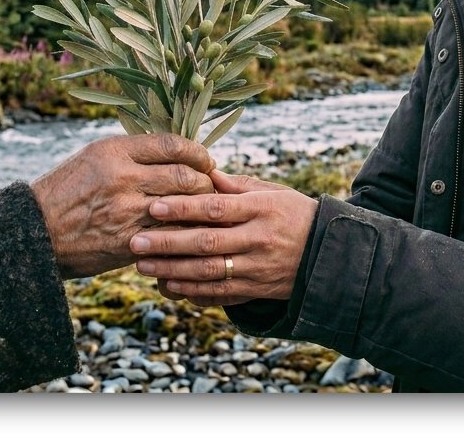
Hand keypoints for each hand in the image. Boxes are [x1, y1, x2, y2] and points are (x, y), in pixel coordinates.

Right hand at [32, 133, 213, 278]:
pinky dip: (184, 236)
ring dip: (199, 213)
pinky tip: (188, 235)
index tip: (205, 161)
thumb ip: (131, 154)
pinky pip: (170, 237)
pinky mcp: (128, 243)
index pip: (173, 145)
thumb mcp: (92, 158)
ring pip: (183, 209)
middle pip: (186, 177)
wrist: (34, 232)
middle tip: (208, 188)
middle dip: (205, 184)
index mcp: (114, 151)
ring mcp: (126, 212)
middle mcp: (122, 178)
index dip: (197, 154)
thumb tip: (174, 154)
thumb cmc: (65, 192)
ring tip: (202, 213)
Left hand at [130, 170, 316, 304]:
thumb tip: (202, 170)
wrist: (328, 255)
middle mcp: (258, 240)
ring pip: (208, 272)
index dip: (184, 208)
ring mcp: (257, 268)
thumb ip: (236, 185)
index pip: (216, 208)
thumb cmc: (294, 215)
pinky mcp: (255, 290)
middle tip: (136, 240)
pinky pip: (219, 294)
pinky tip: (168, 285)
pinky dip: (191, 292)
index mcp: (261, 209)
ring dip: (172, 269)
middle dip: (168, 242)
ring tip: (142, 264)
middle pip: (207, 242)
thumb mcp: (272, 192)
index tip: (154, 206)